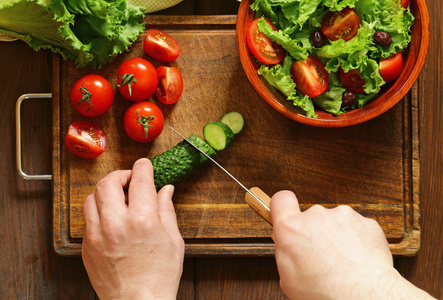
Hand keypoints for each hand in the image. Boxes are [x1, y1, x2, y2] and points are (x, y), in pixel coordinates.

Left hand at [82, 158, 183, 299]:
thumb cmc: (159, 277)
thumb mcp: (173, 240)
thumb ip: (167, 210)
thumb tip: (165, 190)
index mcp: (142, 220)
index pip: (139, 180)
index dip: (142, 167)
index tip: (144, 165)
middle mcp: (116, 224)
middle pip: (108, 182)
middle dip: (120, 175)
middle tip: (129, 179)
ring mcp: (97, 235)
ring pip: (92, 197)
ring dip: (105, 191)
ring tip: (117, 198)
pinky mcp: (87, 247)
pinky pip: (87, 218)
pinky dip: (98, 211)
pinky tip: (111, 218)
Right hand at [270, 191, 434, 299]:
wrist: (363, 295)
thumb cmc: (327, 291)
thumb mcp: (288, 278)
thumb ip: (285, 252)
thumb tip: (286, 243)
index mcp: (292, 228)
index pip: (281, 199)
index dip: (284, 206)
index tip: (288, 214)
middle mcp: (316, 216)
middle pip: (311, 216)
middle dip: (315, 231)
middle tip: (321, 256)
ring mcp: (342, 216)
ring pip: (336, 222)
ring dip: (337, 236)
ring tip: (342, 261)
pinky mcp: (365, 222)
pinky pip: (357, 228)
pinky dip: (357, 240)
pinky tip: (357, 259)